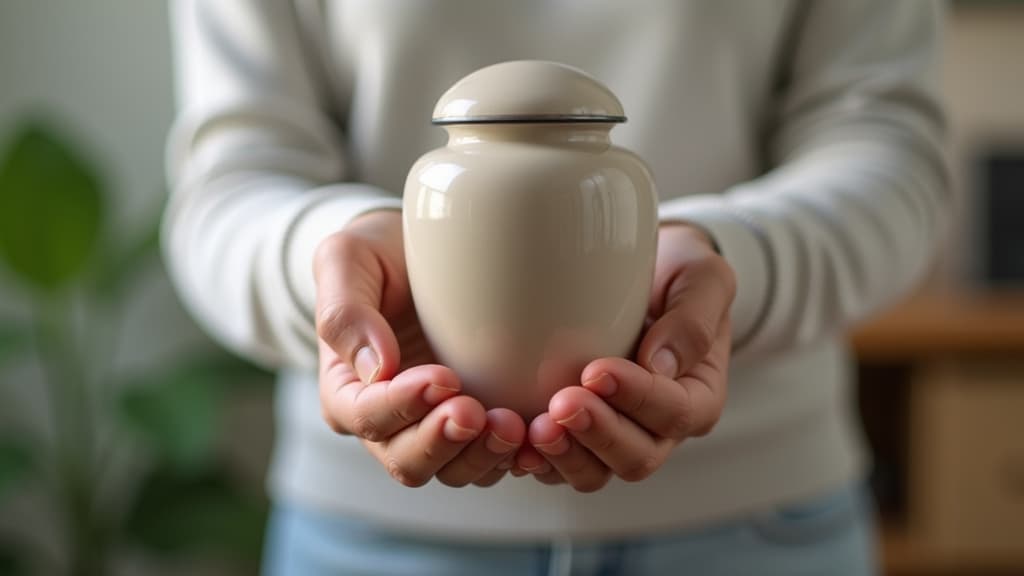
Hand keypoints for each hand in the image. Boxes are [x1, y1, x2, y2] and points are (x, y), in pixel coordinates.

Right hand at [315, 210, 525, 487]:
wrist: (425, 251)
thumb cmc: (378, 253)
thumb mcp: (346, 260)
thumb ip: (345, 311)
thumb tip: (375, 369)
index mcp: (347, 390)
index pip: (367, 416)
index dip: (401, 405)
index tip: (442, 377)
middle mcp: (390, 422)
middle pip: (409, 459)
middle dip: (443, 442)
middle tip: (476, 411)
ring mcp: (437, 428)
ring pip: (456, 469)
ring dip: (484, 455)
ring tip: (514, 423)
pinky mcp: (481, 426)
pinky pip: (497, 459)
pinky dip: (518, 455)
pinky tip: (540, 432)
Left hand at [517, 223, 734, 491]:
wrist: (638, 273)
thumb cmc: (676, 275)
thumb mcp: (703, 278)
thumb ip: (693, 318)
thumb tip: (660, 364)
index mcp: (696, 396)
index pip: (675, 412)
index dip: (637, 398)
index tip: (598, 370)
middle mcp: (657, 429)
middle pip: (636, 457)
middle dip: (597, 433)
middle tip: (563, 401)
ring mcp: (613, 438)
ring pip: (594, 472)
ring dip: (564, 455)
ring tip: (536, 427)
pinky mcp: (572, 436)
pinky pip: (554, 465)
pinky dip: (533, 458)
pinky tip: (513, 440)